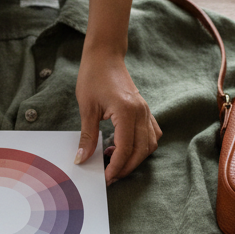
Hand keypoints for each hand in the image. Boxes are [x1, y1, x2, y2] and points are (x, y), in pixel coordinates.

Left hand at [75, 49, 160, 184]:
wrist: (105, 56)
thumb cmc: (93, 76)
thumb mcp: (86, 108)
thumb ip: (87, 136)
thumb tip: (82, 159)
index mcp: (126, 111)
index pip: (125, 148)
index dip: (116, 167)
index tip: (105, 177)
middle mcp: (141, 112)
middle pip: (141, 151)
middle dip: (126, 167)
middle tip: (109, 175)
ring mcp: (146, 111)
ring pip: (150, 145)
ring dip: (135, 158)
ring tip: (114, 160)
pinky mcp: (145, 110)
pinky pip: (152, 134)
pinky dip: (142, 146)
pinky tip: (124, 147)